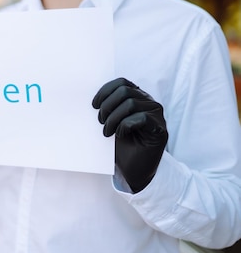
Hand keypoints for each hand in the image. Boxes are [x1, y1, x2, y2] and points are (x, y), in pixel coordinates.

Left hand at [92, 78, 167, 192]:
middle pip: (125, 91)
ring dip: (113, 118)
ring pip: (131, 104)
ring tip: (107, 132)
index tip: (94, 105)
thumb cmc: (120, 145)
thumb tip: (92, 99)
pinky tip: (120, 134)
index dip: (105, 91)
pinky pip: (141, 118)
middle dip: (107, 105)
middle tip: (100, 121)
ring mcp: (157, 115)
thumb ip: (107, 108)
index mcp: (137, 97)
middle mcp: (149, 103)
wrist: (131, 169)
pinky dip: (125, 125)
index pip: (122, 83)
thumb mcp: (110, 122)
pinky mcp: (160, 129)